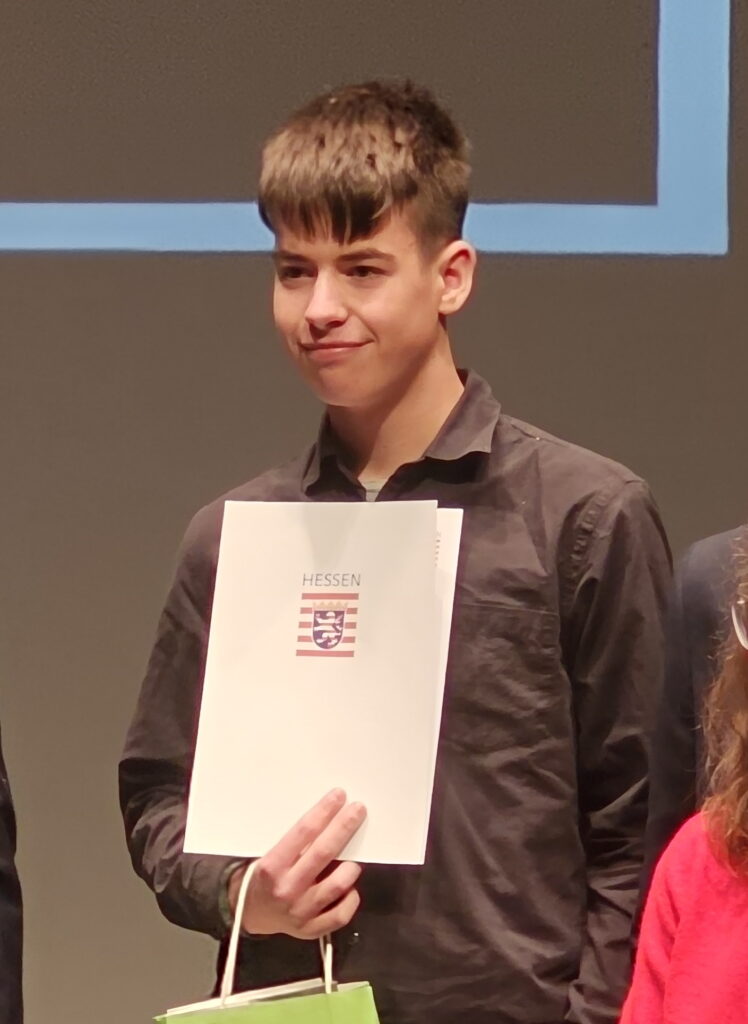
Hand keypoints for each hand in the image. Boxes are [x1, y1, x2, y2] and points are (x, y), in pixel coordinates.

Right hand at [228, 788, 365, 939]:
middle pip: (323, 853)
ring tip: (355, 857)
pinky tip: (349, 886)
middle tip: (358, 809)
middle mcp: (286, 889)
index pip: (303, 833)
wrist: (249, 913)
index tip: (339, 796)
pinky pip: (340, 914)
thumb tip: (329, 818)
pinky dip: (350, 898)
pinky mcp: (311, 930)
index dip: (323, 812)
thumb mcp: (269, 854)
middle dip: (343, 827)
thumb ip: (295, 843)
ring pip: (336, 885)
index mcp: (272, 866)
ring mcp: (300, 912)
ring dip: (351, 866)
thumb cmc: (264, 875)